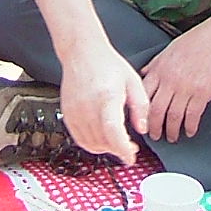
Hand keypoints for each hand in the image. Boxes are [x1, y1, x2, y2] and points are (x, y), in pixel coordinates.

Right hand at [57, 41, 144, 166]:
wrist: (82, 53)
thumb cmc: (107, 64)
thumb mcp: (133, 82)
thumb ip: (141, 107)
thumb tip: (142, 129)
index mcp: (107, 97)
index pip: (113, 131)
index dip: (122, 149)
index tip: (131, 157)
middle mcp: (88, 106)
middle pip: (103, 141)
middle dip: (118, 149)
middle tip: (129, 145)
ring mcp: (75, 112)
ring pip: (91, 144)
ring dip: (106, 148)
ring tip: (116, 140)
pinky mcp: (67, 115)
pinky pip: (79, 139)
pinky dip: (92, 144)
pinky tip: (102, 137)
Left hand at [140, 20, 210, 142]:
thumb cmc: (199, 39)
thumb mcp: (170, 48)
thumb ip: (156, 63)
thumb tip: (143, 73)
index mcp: (160, 69)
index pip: (144, 95)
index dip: (141, 111)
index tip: (141, 120)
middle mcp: (170, 80)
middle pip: (156, 110)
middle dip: (154, 127)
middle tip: (155, 136)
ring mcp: (186, 88)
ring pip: (173, 116)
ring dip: (172, 130)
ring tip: (172, 137)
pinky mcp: (202, 93)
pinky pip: (193, 115)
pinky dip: (190, 126)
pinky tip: (190, 131)